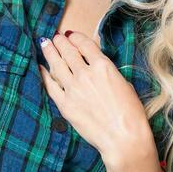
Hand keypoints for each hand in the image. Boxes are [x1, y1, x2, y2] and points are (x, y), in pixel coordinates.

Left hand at [37, 31, 153, 165]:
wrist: (123, 137)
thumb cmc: (131, 114)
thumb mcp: (125, 84)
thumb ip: (109, 73)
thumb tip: (99, 70)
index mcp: (104, 66)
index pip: (85, 44)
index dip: (76, 37)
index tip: (70, 34)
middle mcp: (86, 74)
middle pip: (68, 52)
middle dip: (60, 42)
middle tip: (55, 37)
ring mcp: (73, 89)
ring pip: (57, 65)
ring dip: (50, 52)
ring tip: (45, 44)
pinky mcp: (65, 104)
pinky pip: (51, 85)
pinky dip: (44, 74)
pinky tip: (41, 68)